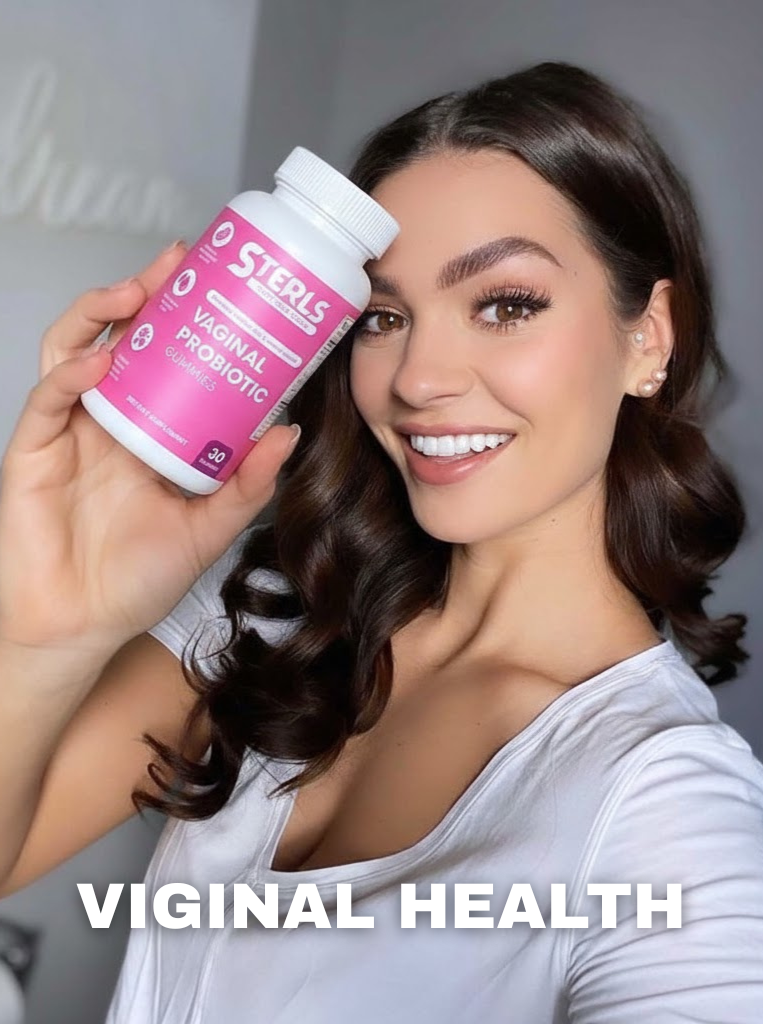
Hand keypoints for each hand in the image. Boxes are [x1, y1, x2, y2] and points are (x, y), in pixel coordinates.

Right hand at [0, 243, 299, 656]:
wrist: (80, 626)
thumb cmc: (137, 579)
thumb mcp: (208, 529)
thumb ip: (247, 485)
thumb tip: (290, 431)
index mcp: (150, 432)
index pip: (166, 360)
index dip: (185, 319)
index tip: (219, 285)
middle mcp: (110, 421)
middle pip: (122, 338)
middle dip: (146, 294)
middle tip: (178, 262)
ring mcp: (70, 430)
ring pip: (76, 350)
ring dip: (101, 313)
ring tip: (136, 290)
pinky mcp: (35, 449)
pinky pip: (47, 398)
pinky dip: (70, 371)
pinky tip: (99, 358)